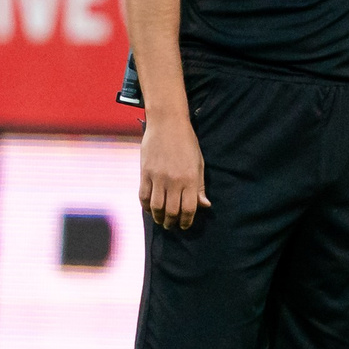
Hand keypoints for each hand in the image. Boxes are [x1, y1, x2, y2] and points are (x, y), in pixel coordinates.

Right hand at [139, 112, 208, 230]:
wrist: (167, 123)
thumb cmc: (186, 142)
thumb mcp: (198, 163)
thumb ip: (200, 186)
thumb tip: (205, 206)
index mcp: (190, 179)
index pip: (189, 208)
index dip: (187, 221)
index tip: (185, 225)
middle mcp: (174, 180)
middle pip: (171, 211)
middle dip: (172, 223)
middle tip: (172, 225)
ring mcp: (158, 177)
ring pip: (156, 207)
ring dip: (158, 218)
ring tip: (161, 220)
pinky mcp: (145, 173)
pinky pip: (144, 196)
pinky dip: (146, 207)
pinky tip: (150, 209)